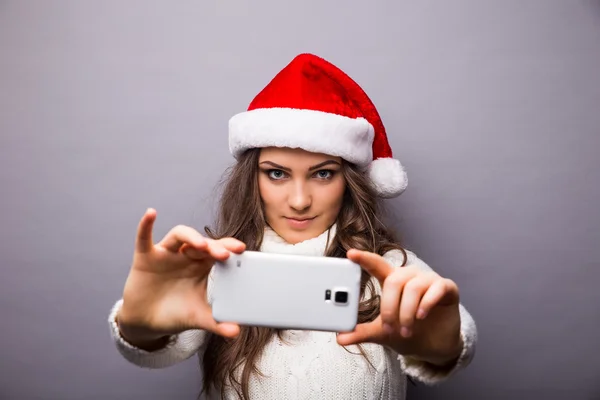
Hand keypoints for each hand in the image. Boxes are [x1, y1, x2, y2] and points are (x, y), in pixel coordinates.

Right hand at [117, 208, 243, 346]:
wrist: (148, 322)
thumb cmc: (177, 312)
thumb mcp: (198, 317)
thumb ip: (217, 322)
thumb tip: (236, 332)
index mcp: (204, 266)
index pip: (219, 251)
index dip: (230, 247)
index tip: (242, 250)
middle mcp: (187, 255)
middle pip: (203, 242)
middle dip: (214, 246)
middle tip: (225, 254)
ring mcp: (167, 254)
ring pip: (180, 235)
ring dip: (191, 236)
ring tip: (201, 245)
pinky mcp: (146, 256)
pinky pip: (144, 237)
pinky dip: (146, 225)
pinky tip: (151, 214)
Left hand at [336, 250, 462, 366]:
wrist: (435, 346)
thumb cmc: (407, 332)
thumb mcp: (382, 333)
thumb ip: (362, 332)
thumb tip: (340, 338)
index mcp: (392, 280)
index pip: (376, 265)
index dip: (364, 258)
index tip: (351, 254)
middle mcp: (410, 276)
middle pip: (394, 280)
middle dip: (390, 307)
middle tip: (390, 327)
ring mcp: (429, 280)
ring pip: (413, 287)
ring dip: (407, 312)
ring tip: (406, 330)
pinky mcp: (447, 287)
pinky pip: (436, 288)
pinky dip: (427, 303)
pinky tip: (421, 315)